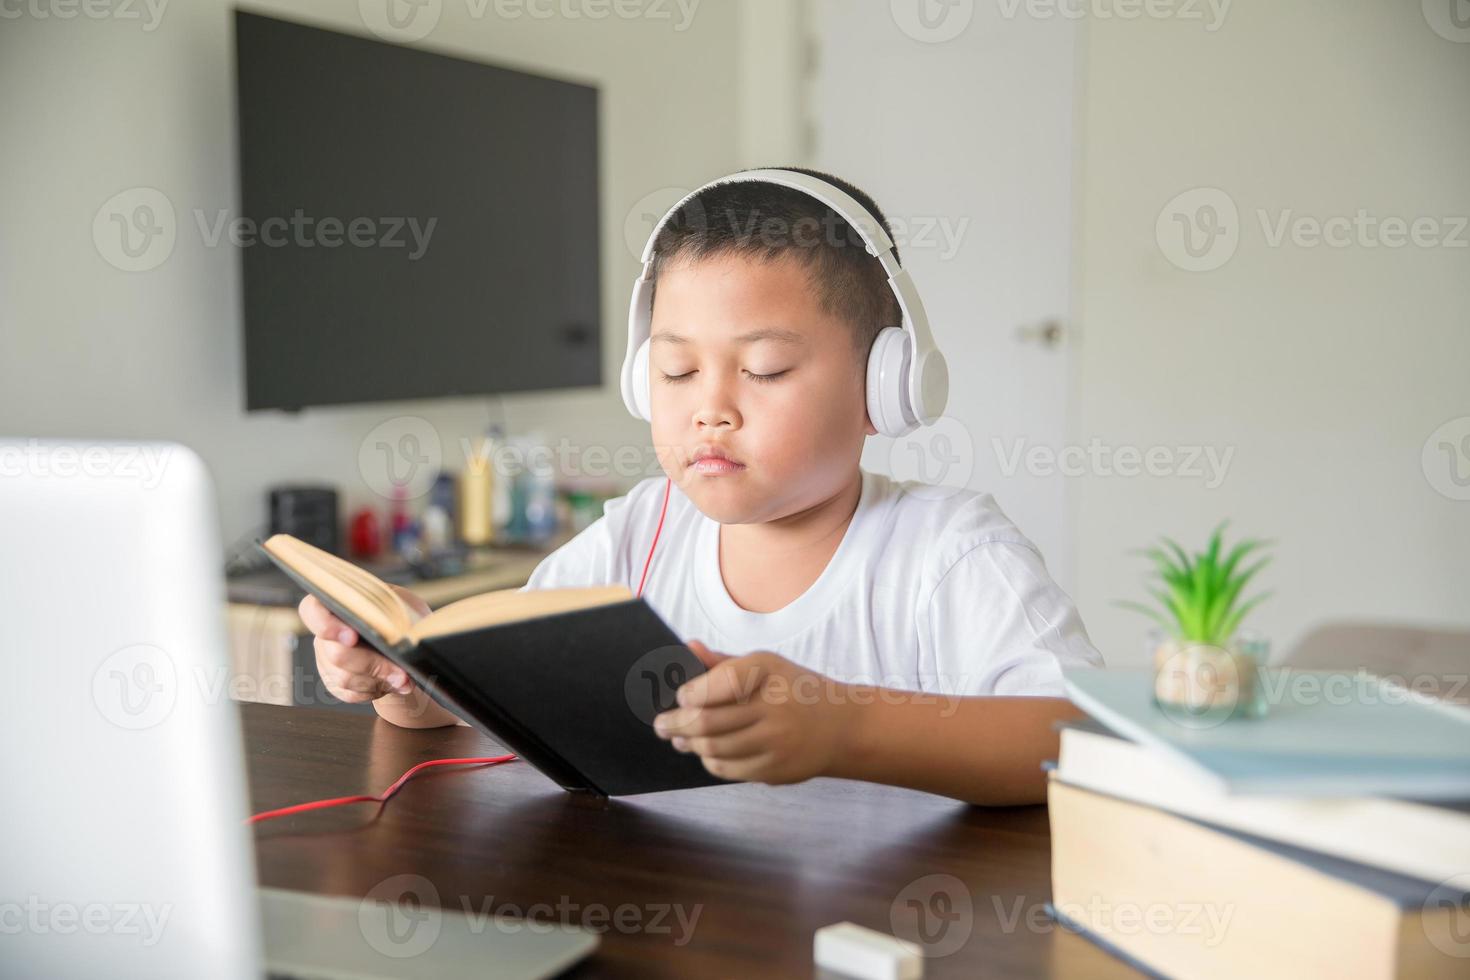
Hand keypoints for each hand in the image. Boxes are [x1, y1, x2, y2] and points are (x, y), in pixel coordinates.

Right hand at [298, 585, 429, 703]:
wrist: (408, 644)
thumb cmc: (403, 618)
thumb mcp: (406, 606)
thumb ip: (399, 617)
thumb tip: (402, 639)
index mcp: (337, 605)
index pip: (312, 611)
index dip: (326, 625)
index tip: (352, 637)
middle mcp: (326, 633)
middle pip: (336, 654)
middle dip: (372, 664)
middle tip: (400, 670)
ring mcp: (327, 659)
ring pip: (344, 678)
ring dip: (378, 680)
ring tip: (402, 677)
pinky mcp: (335, 682)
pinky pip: (351, 694)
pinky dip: (375, 690)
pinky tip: (391, 683)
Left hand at [652, 640, 851, 784]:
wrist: (841, 728)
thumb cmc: (793, 691)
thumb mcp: (766, 666)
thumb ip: (723, 663)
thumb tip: (686, 647)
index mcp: (769, 672)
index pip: (719, 683)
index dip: (690, 694)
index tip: (678, 697)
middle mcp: (774, 706)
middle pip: (708, 721)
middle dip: (675, 724)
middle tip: (661, 724)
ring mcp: (776, 741)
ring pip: (713, 747)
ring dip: (688, 744)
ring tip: (678, 738)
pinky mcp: (775, 769)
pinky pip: (728, 768)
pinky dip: (710, 760)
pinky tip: (705, 751)